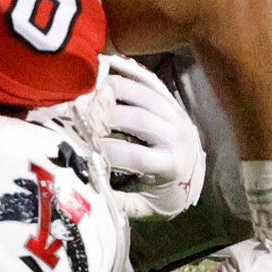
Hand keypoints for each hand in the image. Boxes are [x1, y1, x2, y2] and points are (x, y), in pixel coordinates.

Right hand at [93, 55, 205, 220]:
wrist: (194, 176)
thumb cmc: (164, 194)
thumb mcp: (145, 207)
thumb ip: (118, 203)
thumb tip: (86, 192)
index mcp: (170, 165)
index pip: (133, 154)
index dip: (104, 150)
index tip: (80, 148)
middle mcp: (176, 136)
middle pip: (136, 118)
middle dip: (104, 116)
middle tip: (77, 116)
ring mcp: (176, 114)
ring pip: (141, 93)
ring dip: (111, 90)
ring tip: (85, 94)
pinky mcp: (171, 100)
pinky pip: (148, 79)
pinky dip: (126, 70)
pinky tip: (105, 64)